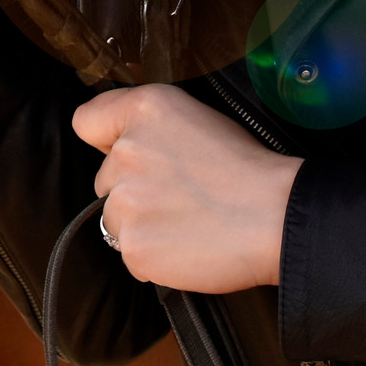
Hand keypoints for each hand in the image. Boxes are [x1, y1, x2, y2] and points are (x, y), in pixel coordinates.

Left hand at [76, 84, 300, 293]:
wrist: (277, 218)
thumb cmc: (248, 170)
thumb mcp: (197, 117)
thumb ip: (149, 125)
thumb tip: (119, 145)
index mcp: (144, 110)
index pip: (87, 121)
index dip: (107, 140)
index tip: (126, 152)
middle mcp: (125, 152)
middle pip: (106, 179)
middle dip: (133, 188)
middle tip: (180, 194)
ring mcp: (125, 202)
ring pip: (116, 219)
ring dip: (142, 224)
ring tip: (188, 221)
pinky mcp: (134, 246)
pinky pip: (131, 253)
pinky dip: (154, 255)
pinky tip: (187, 244)